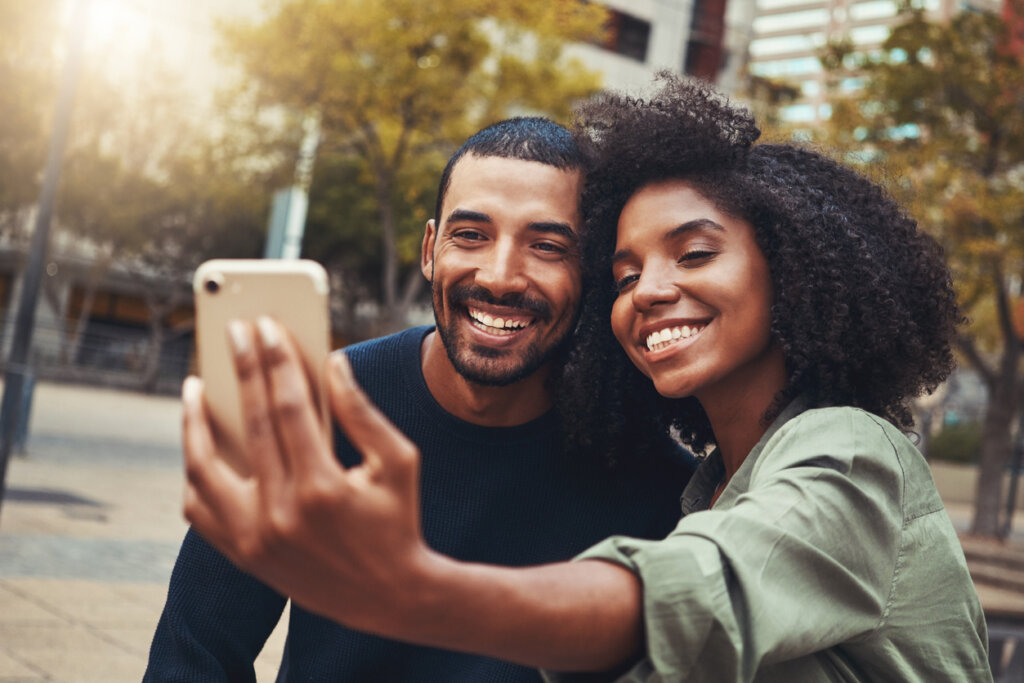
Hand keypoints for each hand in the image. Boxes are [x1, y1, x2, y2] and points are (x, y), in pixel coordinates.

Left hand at [182, 317, 440, 632]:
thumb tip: (332, 360)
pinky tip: (198, 444)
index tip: (264, 324)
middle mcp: (281, 514)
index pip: (287, 406)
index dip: (275, 359)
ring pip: (204, 468)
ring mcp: (255, 539)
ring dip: (194, 422)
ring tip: (194, 386)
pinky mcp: (243, 556)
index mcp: (323, 487)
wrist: (390, 596)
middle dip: (242, 368)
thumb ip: (361, 411)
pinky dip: (195, 473)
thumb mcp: (398, 461)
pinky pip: (200, 509)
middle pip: (250, 423)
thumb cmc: (398, 519)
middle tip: (233, 329)